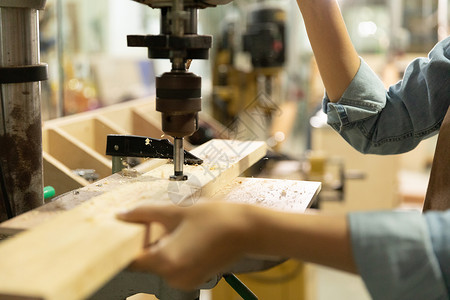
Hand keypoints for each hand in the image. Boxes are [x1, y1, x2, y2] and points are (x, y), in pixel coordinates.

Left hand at [116, 201, 252, 289]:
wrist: (247, 230)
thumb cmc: (218, 219)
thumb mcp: (177, 211)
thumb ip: (145, 213)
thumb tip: (123, 214)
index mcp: (168, 261)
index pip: (131, 260)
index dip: (125, 245)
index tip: (123, 232)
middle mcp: (175, 277)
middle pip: (145, 262)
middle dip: (144, 243)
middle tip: (149, 224)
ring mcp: (185, 281)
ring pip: (159, 265)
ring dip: (158, 248)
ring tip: (172, 229)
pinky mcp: (193, 279)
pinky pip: (172, 267)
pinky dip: (171, 254)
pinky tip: (182, 238)